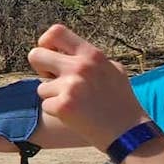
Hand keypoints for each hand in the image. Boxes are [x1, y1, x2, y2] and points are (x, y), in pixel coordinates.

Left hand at [28, 24, 147, 151]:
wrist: (128, 132)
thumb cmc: (120, 102)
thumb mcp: (112, 69)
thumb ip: (89, 59)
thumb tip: (65, 51)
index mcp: (91, 54)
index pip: (56, 31)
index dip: (46, 42)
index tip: (52, 56)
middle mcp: (80, 67)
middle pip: (35, 55)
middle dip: (39, 68)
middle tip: (53, 81)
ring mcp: (71, 87)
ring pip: (41, 87)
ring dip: (52, 96)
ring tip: (75, 104)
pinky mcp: (63, 107)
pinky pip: (45, 105)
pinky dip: (56, 112)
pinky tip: (75, 116)